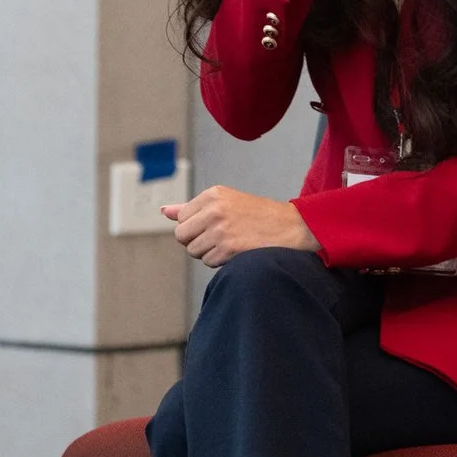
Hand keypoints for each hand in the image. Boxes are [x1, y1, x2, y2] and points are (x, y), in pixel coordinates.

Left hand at [163, 185, 316, 266]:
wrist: (291, 227)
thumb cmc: (258, 215)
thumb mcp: (225, 202)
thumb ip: (191, 207)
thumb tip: (164, 211)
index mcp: (212, 194)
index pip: (181, 219)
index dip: (195, 227)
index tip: (214, 226)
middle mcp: (214, 209)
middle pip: (182, 236)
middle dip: (196, 241)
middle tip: (219, 237)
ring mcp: (220, 229)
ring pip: (194, 251)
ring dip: (208, 253)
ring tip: (230, 243)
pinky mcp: (228, 247)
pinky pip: (208, 262)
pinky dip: (219, 262)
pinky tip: (236, 252)